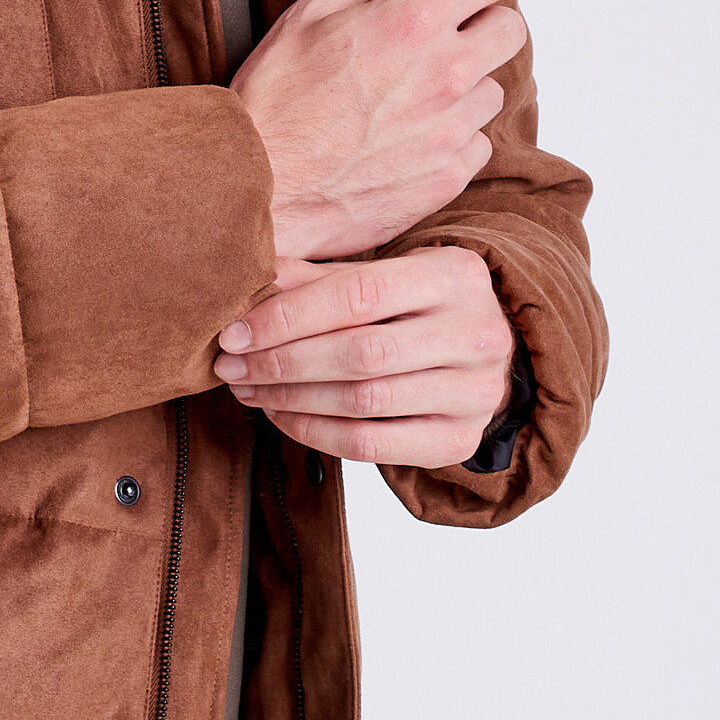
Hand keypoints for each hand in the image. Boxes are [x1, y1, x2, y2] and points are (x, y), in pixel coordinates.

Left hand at [214, 248, 515, 469]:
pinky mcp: (460, 439)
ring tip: (250, 390)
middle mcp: (475, 333)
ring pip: (364, 401)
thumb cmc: (421, 306)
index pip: (358, 294)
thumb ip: (320, 278)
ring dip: (291, 399)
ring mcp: (475, 393)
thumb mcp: (384, 274)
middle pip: (360, 353)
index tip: (236, 333)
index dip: (288, 316)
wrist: (488, 354)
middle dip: (282, 363)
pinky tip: (283, 416)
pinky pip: (373, 445)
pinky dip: (316, 433)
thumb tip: (250, 286)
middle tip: (232, 367)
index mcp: (455, 275)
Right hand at [231, 0, 525, 260]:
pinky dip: (452, 139)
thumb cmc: (275, 101)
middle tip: (441, 39)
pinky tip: (408, 138)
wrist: (261, 187)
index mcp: (414, 23)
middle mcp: (446, 74)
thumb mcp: (306, 14)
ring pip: (492, 92)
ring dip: (464, 88)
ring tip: (411, 97)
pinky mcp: (447, 177)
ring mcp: (451, 130)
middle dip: (482, 26)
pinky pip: (476, 145)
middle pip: (510, 32)